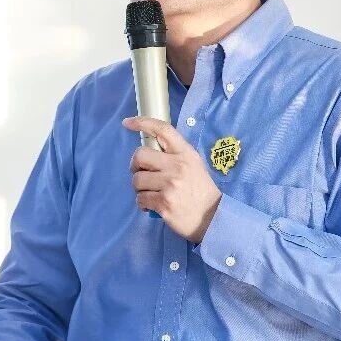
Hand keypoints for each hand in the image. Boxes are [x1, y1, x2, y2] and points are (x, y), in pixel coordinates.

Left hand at [122, 116, 221, 244]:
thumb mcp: (194, 165)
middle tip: (142, 174)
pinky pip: (140, 199)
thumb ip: (174, 155)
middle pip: (140, 155)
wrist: (213, 218)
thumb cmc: (200, 190)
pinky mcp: (163, 203)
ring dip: (140, 188)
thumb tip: (149, 150)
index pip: (163, 130)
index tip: (127, 122)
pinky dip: (143, 203)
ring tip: (151, 193)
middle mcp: (177, 166)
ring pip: (137, 180)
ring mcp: (170, 185)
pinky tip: (152, 206)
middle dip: (135, 166)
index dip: (142, 122)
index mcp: (185, 154)